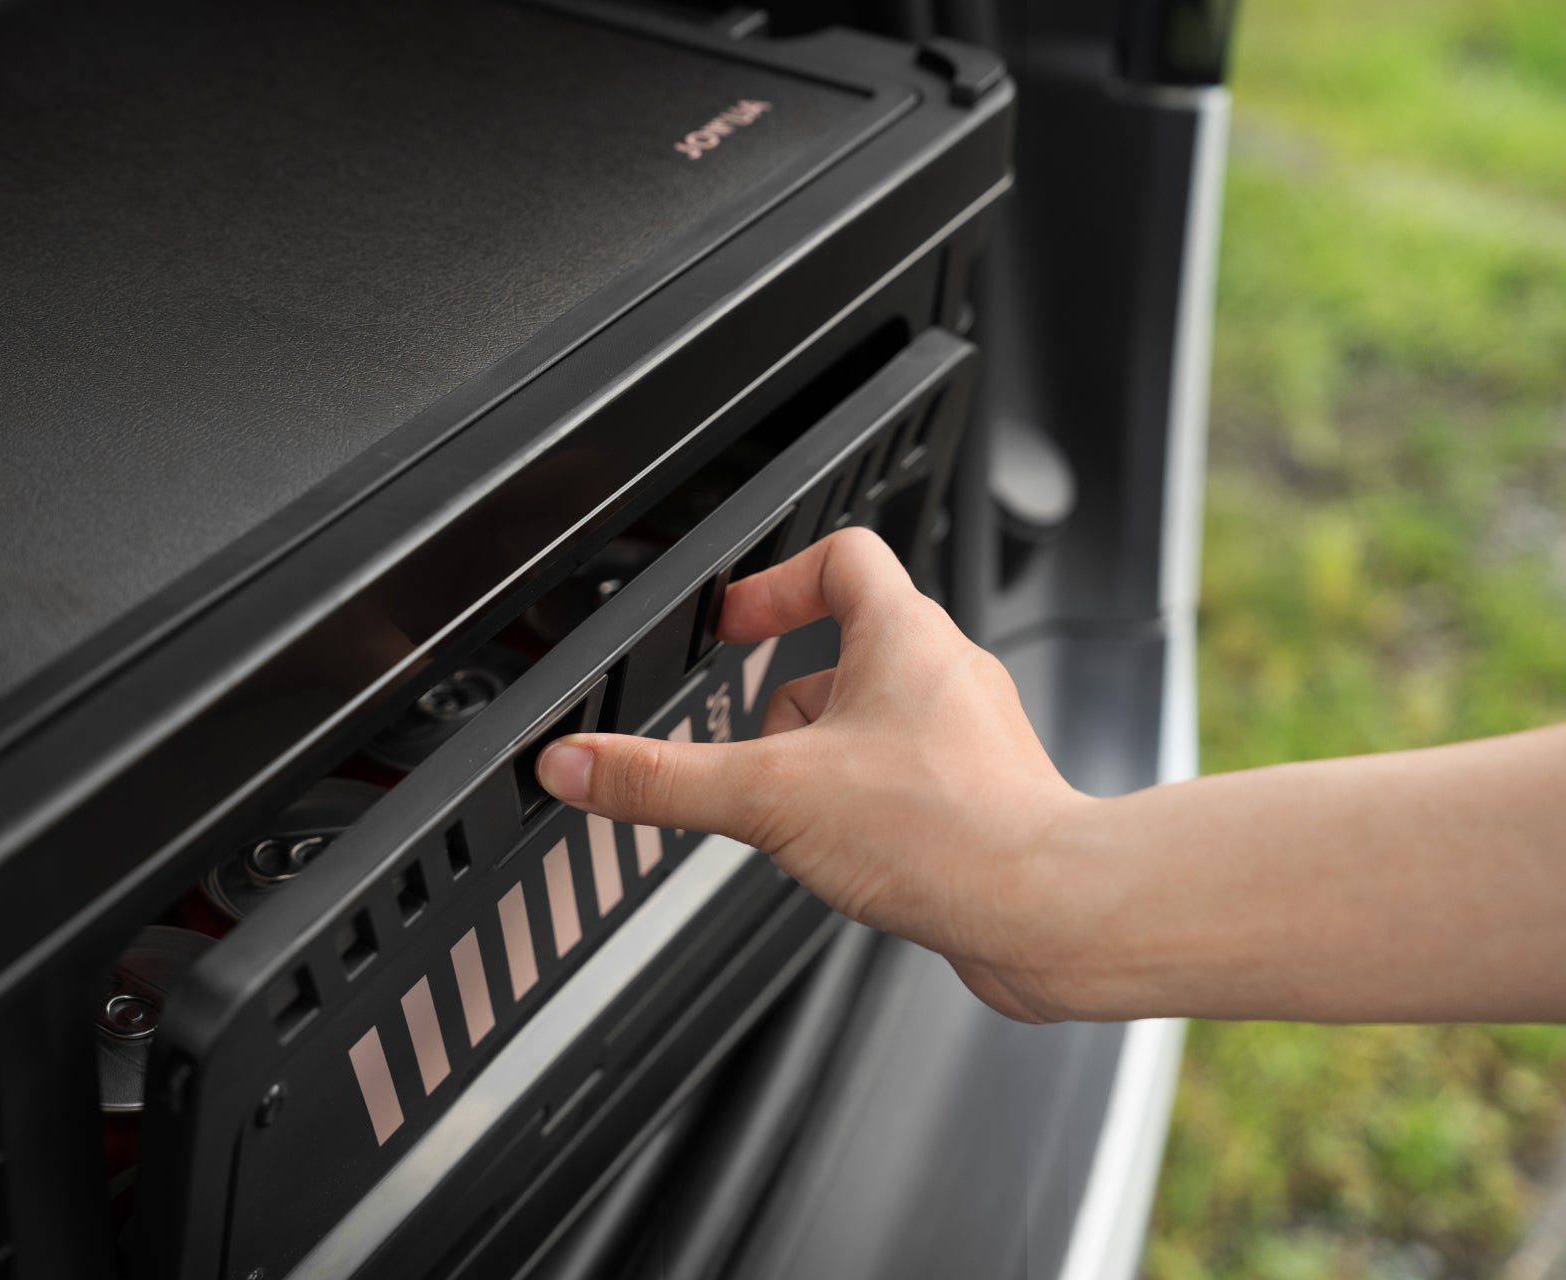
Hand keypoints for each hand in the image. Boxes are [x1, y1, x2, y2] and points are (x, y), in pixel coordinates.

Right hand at [535, 527, 1092, 1022]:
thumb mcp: (769, 798)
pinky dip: (862, 808)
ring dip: (820, 762)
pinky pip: (901, 782)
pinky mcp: (981, 799)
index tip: (731, 627)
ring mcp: (968, 739)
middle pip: (841, 652)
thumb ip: (664, 781)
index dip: (775, 584)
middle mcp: (945, 674)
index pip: (839, 557)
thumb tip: (578, 764)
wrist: (1047, 915)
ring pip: (869, 725)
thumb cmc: (949, 833)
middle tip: (750, 751)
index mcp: (903, 635)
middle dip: (781, 705)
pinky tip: (847, 857)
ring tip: (798, 816)